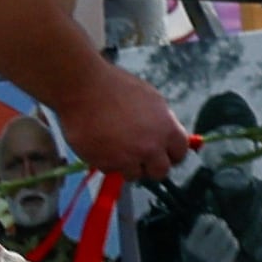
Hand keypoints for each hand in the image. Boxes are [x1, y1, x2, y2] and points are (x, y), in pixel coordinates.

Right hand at [53, 61, 193, 184]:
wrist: (82, 89)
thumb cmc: (114, 87)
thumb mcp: (150, 98)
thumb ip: (161, 121)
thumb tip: (166, 136)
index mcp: (166, 129)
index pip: (179, 153)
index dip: (170, 154)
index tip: (162, 154)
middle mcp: (150, 147)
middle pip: (160, 172)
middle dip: (150, 166)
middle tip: (139, 157)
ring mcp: (128, 158)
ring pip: (134, 174)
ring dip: (125, 165)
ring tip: (113, 145)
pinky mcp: (106, 163)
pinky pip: (110, 170)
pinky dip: (105, 160)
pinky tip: (98, 142)